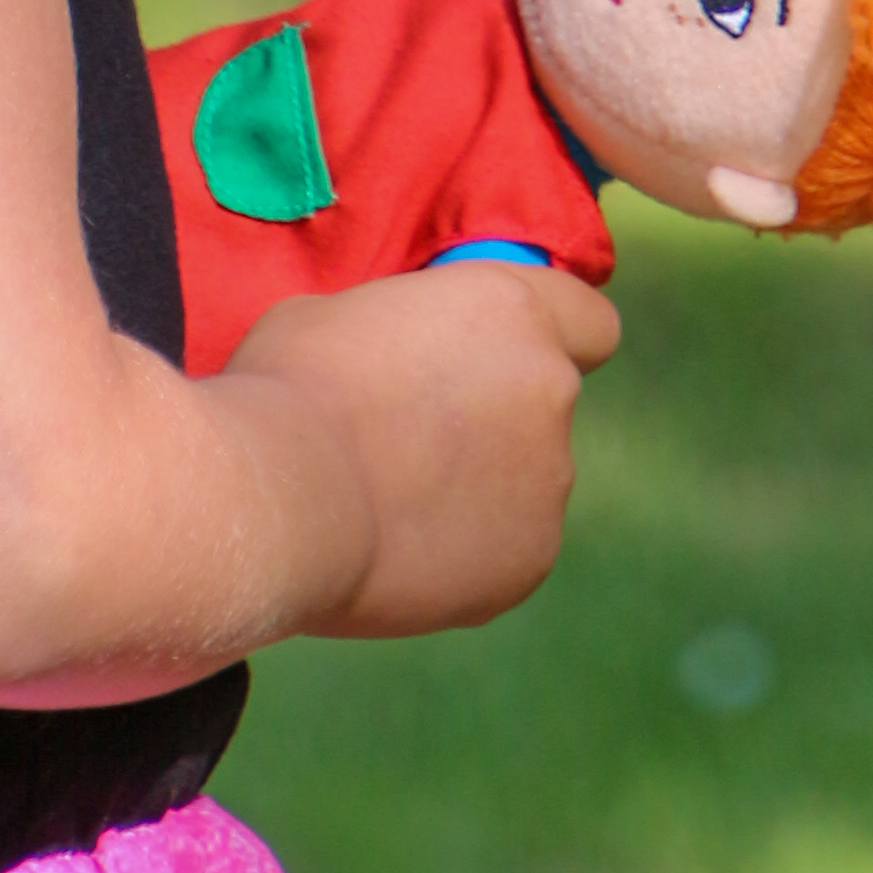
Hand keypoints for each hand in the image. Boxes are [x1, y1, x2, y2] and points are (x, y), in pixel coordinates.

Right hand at [233, 262, 619, 639]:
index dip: (556, 338)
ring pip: (522, 482)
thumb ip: (397, 332)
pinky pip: (503, 551)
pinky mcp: (529, 561)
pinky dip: (462, 553)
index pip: (590, 321)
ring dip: (474, 488)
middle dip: (491, 420)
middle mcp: (550, 388)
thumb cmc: (290, 387)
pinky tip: (394, 553)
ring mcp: (548, 482)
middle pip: (542, 404)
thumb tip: (390, 360)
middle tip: (404, 441)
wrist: (282, 498)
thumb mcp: (334, 316)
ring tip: (383, 506)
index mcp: (511, 311)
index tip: (502, 359)